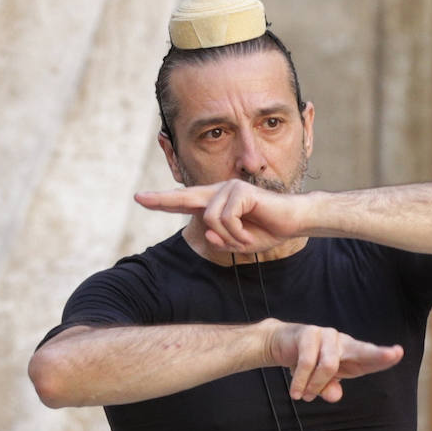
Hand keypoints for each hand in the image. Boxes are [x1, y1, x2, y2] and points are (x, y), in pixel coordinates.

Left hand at [136, 181, 306, 253]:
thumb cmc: (267, 230)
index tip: (141, 198)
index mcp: (216, 203)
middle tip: (138, 198)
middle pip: (184, 197)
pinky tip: (250, 235)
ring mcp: (229, 188)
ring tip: (245, 240)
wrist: (293, 222)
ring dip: (228, 237)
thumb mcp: (238, 242)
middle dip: (161, 200)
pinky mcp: (239, 190)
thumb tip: (207, 234)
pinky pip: (225, 219)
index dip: (163, 201)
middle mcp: (219, 192)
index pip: (184, 201)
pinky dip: (236, 233)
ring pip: (210, 219)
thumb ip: (219, 240)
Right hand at [265, 321, 402, 402]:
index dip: (385, 357)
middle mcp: (343, 342)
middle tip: (395, 354)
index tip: (398, 353)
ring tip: (304, 397)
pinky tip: (296, 393)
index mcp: (352, 354)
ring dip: (315, 386)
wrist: (281, 344)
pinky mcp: (308, 333)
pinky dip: (301, 381)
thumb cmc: (309, 365)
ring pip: (329, 365)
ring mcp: (327, 335)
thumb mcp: (321, 382)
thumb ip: (329, 389)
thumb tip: (333, 396)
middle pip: (363, 350)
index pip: (371, 357)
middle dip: (379, 354)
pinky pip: (308, 362)